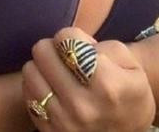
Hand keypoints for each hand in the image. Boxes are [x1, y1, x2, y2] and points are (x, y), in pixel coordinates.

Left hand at [22, 27, 155, 130]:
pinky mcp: (48, 130)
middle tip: (65, 57)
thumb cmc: (130, 94)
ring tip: (57, 73)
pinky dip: (37, 86)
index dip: (71, 36)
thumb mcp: (132, 66)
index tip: (79, 47)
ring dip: (42, 67)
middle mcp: (81, 105)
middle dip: (53, 48)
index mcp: (106, 85)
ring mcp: (63, 121)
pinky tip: (53, 90)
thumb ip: (104, 46)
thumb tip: (75, 43)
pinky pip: (27, 94)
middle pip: (42, 51)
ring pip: (30, 71)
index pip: (65, 38)